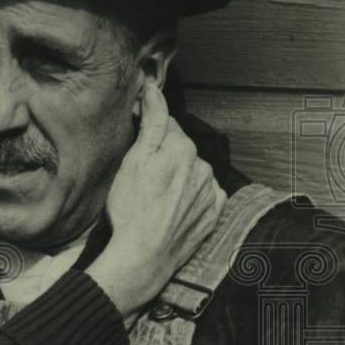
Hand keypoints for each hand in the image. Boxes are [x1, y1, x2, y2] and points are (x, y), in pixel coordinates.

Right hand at [86, 82, 225, 316]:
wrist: (143, 256)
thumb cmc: (131, 208)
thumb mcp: (134, 159)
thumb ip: (152, 121)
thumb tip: (154, 88)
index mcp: (182, 148)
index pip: (166, 125)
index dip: (148, 129)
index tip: (135, 141)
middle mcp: (203, 166)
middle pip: (180, 148)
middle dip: (164, 155)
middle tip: (141, 175)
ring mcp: (211, 191)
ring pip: (192, 171)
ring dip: (177, 176)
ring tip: (155, 196)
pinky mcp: (213, 214)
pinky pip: (204, 195)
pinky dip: (190, 197)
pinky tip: (172, 208)